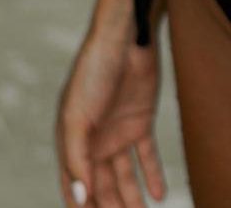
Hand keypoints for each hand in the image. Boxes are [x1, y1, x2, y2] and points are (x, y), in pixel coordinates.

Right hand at [54, 19, 167, 206]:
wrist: (125, 39)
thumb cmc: (92, 73)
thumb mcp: (77, 118)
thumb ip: (77, 159)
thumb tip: (82, 199)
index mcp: (73, 142)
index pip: (75, 185)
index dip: (82, 205)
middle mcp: (95, 142)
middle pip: (102, 186)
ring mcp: (119, 133)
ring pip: (125, 177)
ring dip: (131, 199)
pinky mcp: (142, 122)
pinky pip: (147, 157)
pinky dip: (152, 176)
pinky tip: (157, 196)